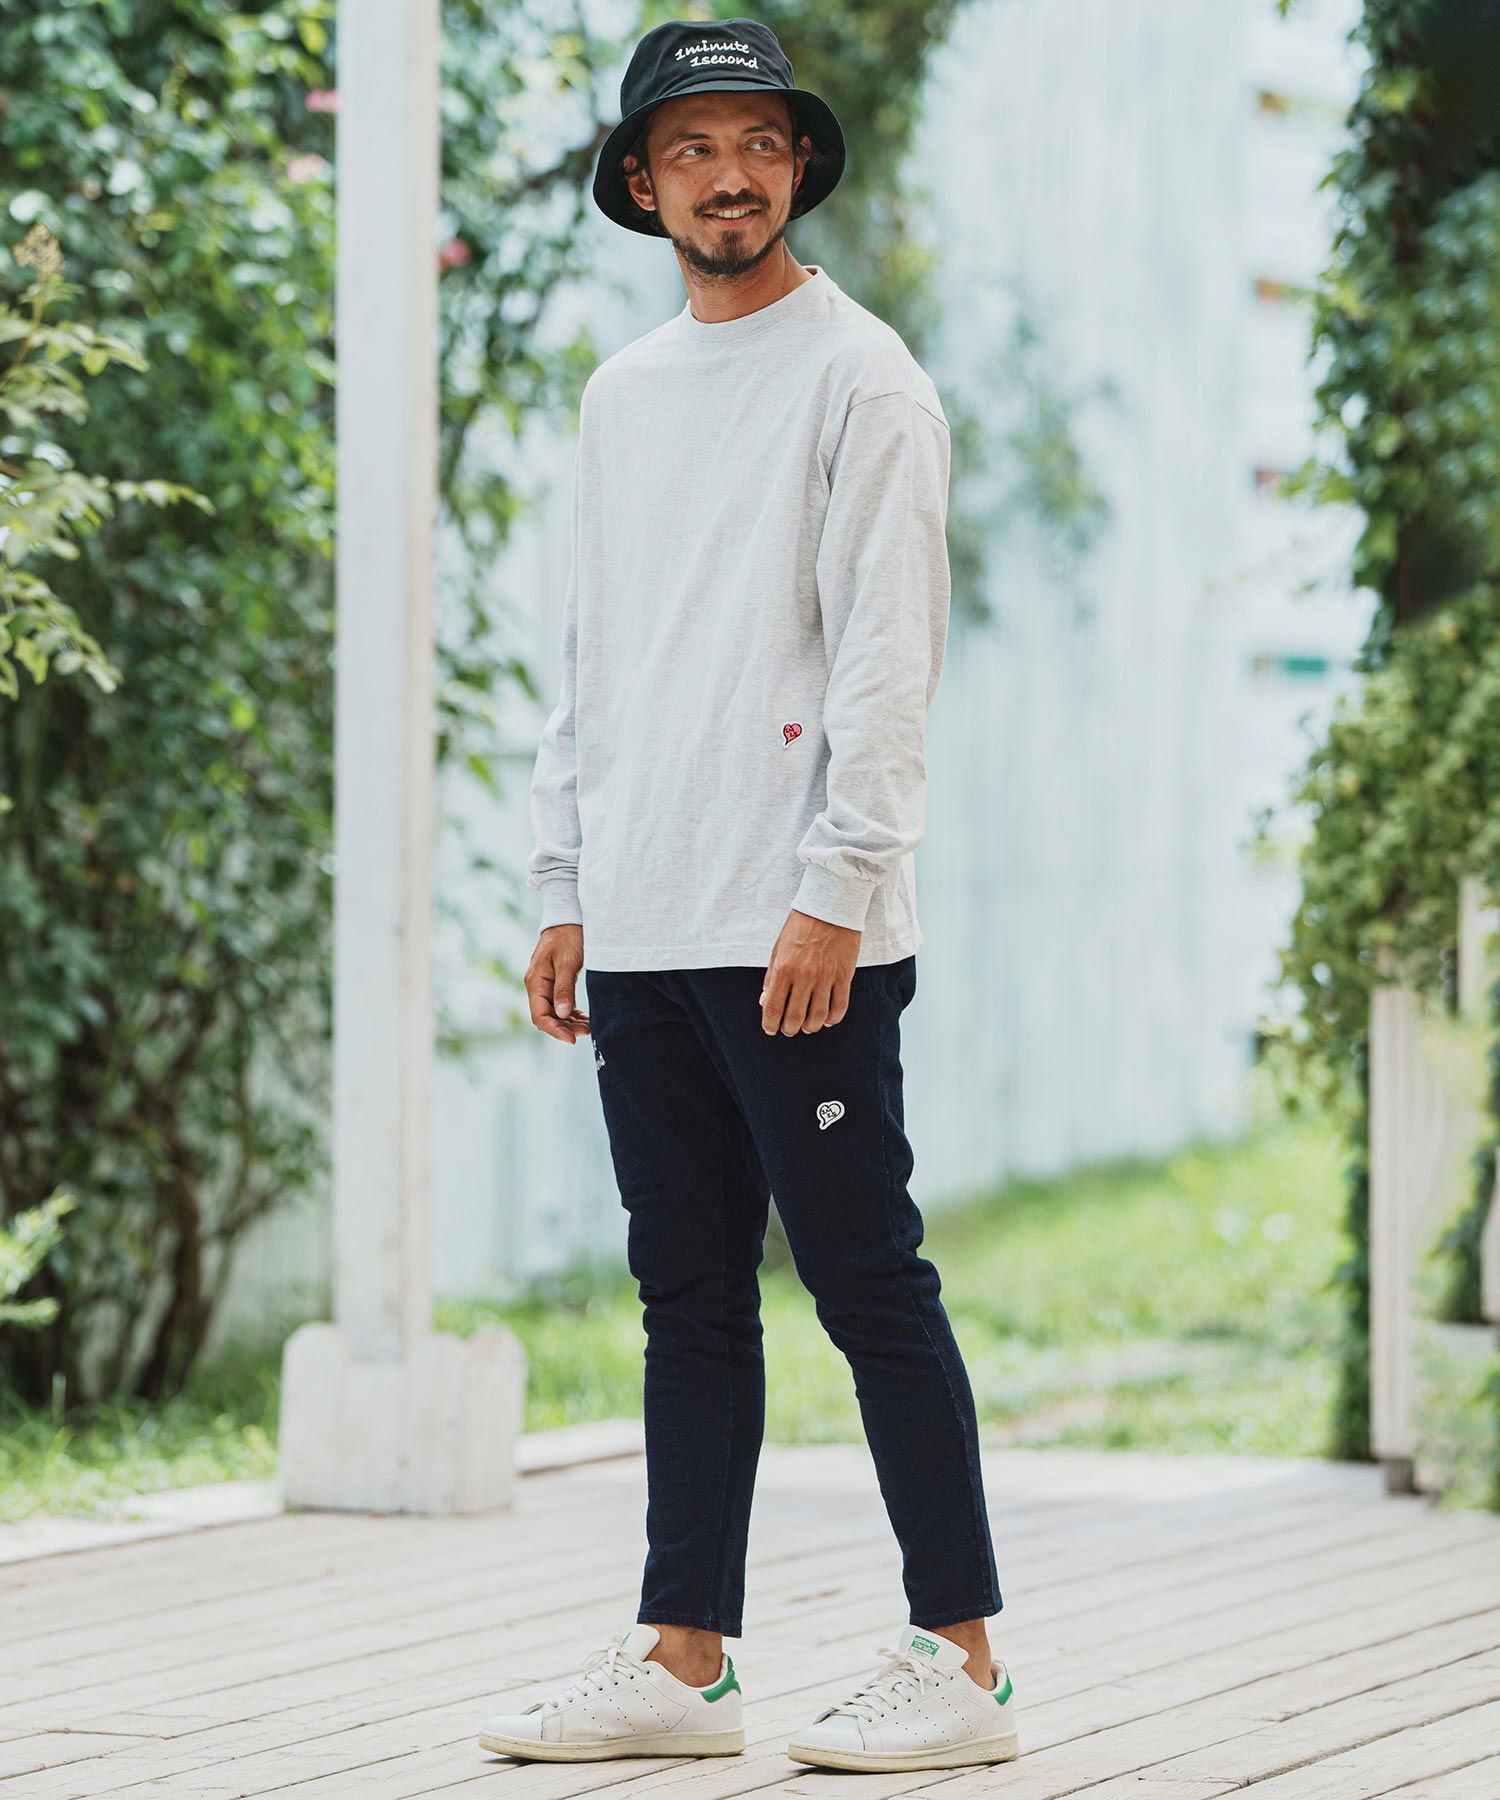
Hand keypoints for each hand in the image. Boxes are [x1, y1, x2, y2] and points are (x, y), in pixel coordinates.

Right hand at [527, 924, 590, 1043]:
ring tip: (589, 1027)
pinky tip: (584, 1018)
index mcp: (535, 981)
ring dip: (569, 1022)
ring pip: (554, 1013)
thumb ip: (564, 988)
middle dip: (565, 1028)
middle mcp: (537, 985)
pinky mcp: (556, 982)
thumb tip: (561, 1014)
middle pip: (547, 1017)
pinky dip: (571, 1013)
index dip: (554, 1030)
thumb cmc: (568, 936)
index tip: (572, 1039)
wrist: (568, 917)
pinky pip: (560, 1004)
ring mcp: (546, 984)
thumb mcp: (568, 961)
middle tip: (587, 1032)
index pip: (539, 1016)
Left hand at [760, 909, 858, 1034]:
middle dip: (789, 1029)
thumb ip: (770, 976)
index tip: (770, 1029)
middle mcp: (804, 975)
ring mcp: (826, 977)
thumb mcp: (778, 947)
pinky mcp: (844, 975)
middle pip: (795, 1016)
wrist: (830, 906)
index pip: (772, 1006)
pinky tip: (828, 1021)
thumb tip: (764, 1000)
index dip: (770, 1023)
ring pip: (818, 1016)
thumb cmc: (801, 925)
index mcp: (783, 968)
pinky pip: (840, 1006)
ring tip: (807, 1027)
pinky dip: (833, 1019)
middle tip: (789, 1030)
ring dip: (811, 1027)